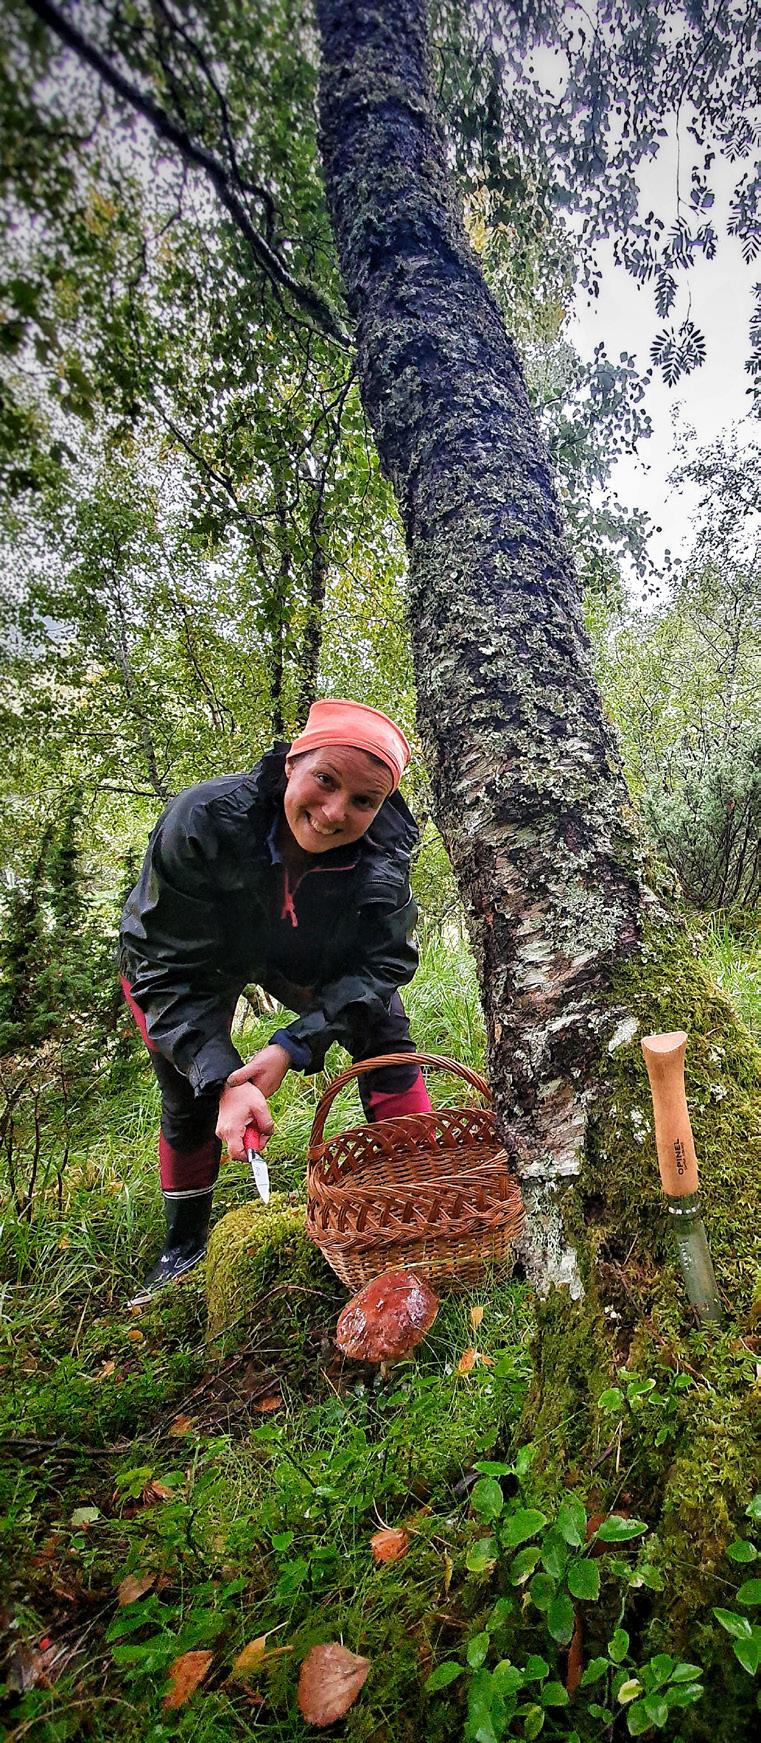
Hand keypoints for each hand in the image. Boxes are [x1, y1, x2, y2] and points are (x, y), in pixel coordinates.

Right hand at [215, 1045, 289, 1161]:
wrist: (230, 1084)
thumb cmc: (244, 1094)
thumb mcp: (261, 1107)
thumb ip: (267, 1125)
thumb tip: (267, 1136)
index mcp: (231, 1129)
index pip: (238, 1154)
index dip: (250, 1156)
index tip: (260, 1149)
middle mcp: (223, 1133)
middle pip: (240, 1150)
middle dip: (254, 1144)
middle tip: (261, 1130)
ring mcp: (222, 1131)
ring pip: (239, 1144)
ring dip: (250, 1137)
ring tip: (254, 1122)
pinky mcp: (224, 1129)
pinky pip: (236, 1138)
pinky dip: (245, 1133)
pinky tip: (249, 1122)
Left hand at [226, 1043, 290, 1098]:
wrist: (286, 1051)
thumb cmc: (271, 1058)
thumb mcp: (254, 1065)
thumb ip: (242, 1074)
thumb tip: (229, 1082)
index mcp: (261, 1091)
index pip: (245, 1097)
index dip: (236, 1091)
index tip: (229, 1084)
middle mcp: (266, 1092)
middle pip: (249, 1093)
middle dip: (242, 1087)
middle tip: (233, 1079)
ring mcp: (269, 1088)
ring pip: (254, 1088)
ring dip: (248, 1082)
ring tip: (242, 1074)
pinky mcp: (270, 1083)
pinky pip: (259, 1084)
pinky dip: (254, 1080)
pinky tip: (251, 1073)